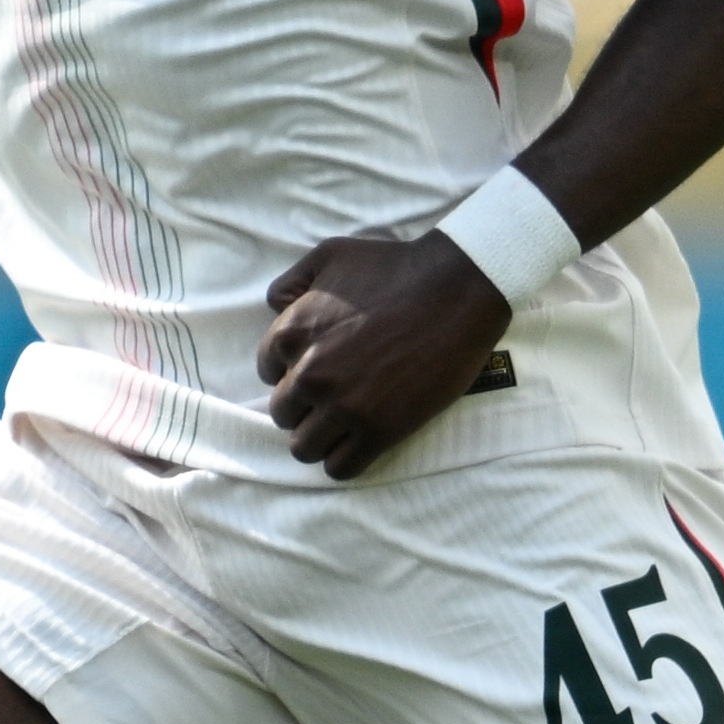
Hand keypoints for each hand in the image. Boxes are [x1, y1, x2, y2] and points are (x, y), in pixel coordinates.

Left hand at [258, 231, 510, 479]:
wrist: (456, 290)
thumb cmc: (396, 267)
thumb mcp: (330, 255)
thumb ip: (292, 282)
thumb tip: (276, 309)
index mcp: (292, 333)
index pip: (267, 372)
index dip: (291, 370)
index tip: (317, 368)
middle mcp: (310, 374)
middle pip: (283, 413)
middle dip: (304, 406)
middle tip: (334, 396)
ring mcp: (343, 407)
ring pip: (304, 448)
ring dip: (319, 438)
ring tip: (343, 424)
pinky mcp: (378, 431)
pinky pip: (340, 468)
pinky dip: (344, 460)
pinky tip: (360, 442)